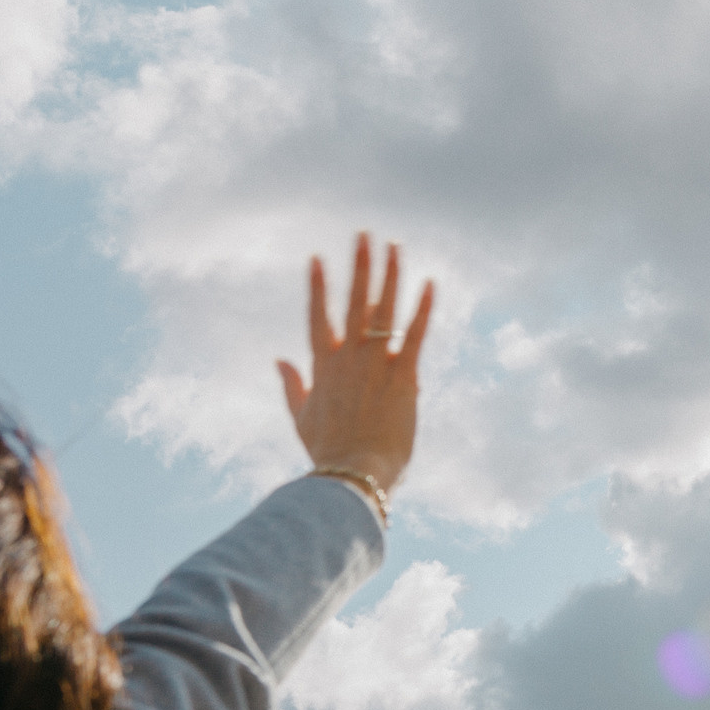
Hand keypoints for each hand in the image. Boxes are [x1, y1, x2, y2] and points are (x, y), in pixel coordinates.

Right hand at [277, 233, 433, 492]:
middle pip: (353, 302)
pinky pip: (415, 335)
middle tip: (364, 234)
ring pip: (384, 310)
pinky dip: (423, 309)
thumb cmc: (327, 453)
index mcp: (323, 366)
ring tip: (394, 246)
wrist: (353, 475)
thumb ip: (291, 385)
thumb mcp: (301, 418)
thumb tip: (278, 359)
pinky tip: (431, 283)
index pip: (318, 316)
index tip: (317, 257)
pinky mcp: (403, 377)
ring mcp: (375, 365)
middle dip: (359, 266)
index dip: (318, 286)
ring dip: (390, 275)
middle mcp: (348, 358)